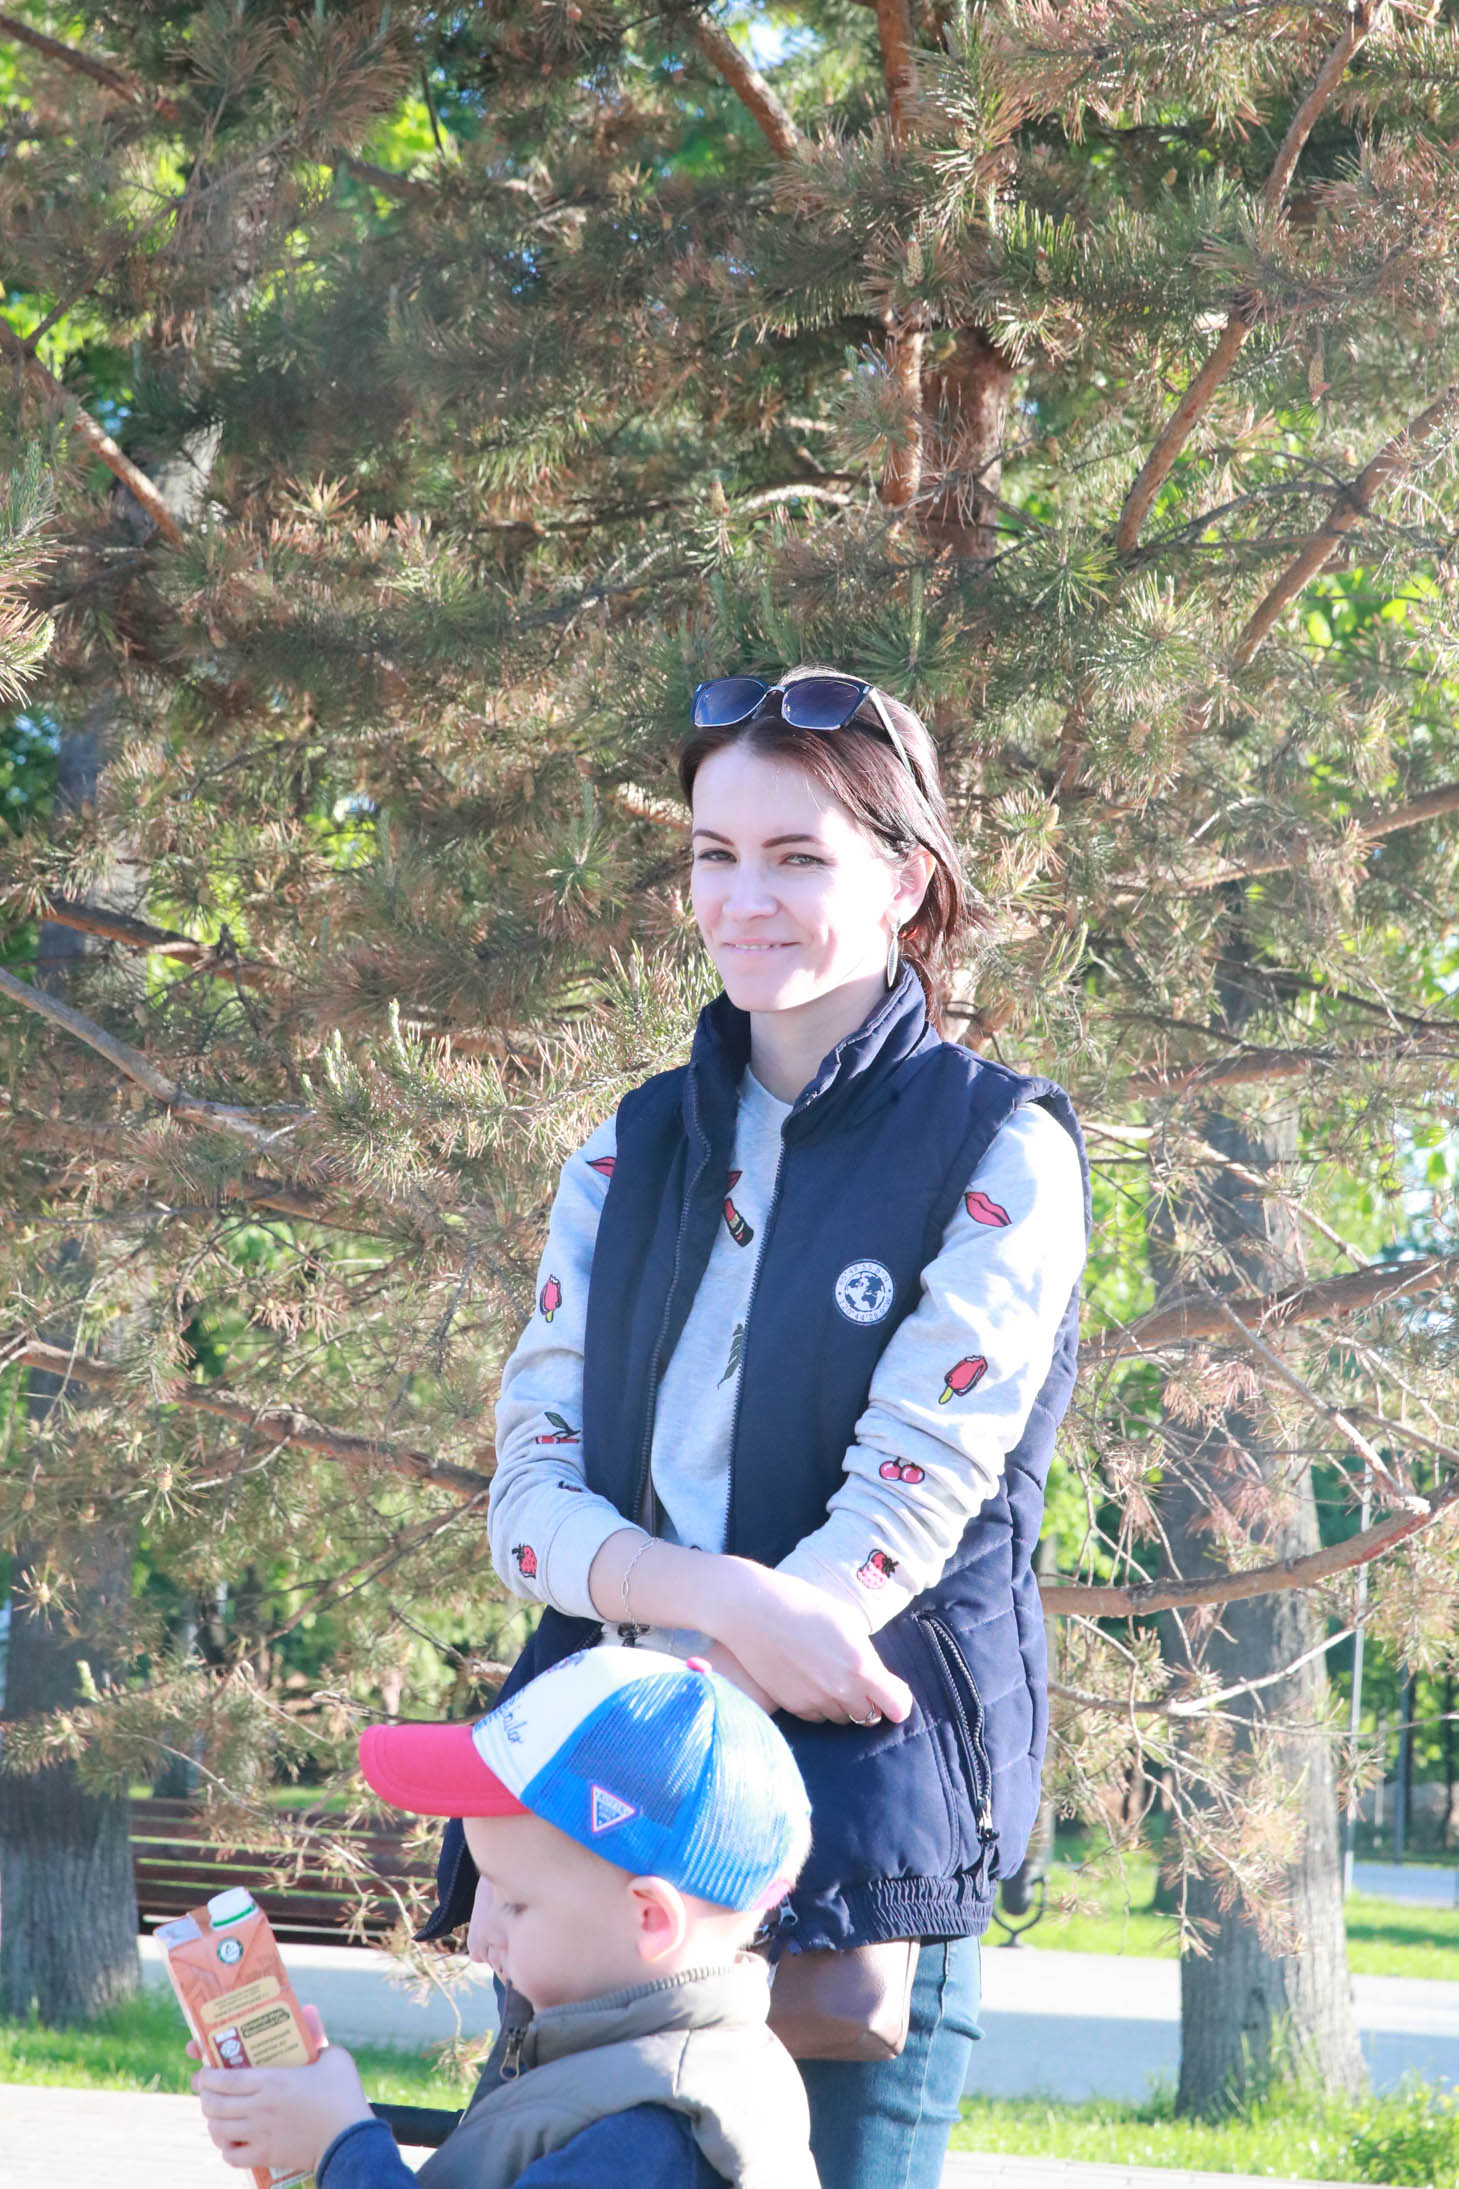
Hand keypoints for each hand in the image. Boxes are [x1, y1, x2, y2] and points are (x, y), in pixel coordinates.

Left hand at [191, 2005, 370, 2173]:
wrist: (349, 2140)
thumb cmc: (343, 2095)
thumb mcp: (333, 2058)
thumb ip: (318, 2040)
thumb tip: (311, 2024)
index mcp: (272, 2081)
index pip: (225, 2079)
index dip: (207, 2077)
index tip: (202, 2072)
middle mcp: (259, 2107)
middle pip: (214, 2105)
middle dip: (205, 2097)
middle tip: (207, 2092)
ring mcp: (260, 2134)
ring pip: (218, 2130)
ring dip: (213, 2122)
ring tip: (217, 2115)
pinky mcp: (266, 2155)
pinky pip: (232, 2156)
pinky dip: (226, 2149)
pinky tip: (232, 2141)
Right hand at [704, 1561, 912, 1725]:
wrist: (751, 1610)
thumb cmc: (802, 1603)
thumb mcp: (845, 1619)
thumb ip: (863, 1651)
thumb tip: (872, 1671)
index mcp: (862, 1665)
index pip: (897, 1705)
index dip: (898, 1703)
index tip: (894, 1696)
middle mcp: (842, 1689)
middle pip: (869, 1716)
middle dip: (869, 1702)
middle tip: (859, 1683)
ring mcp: (815, 1700)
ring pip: (841, 1717)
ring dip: (842, 1704)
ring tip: (828, 1677)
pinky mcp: (792, 1705)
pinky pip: (816, 1716)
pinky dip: (818, 1706)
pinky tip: (808, 1682)